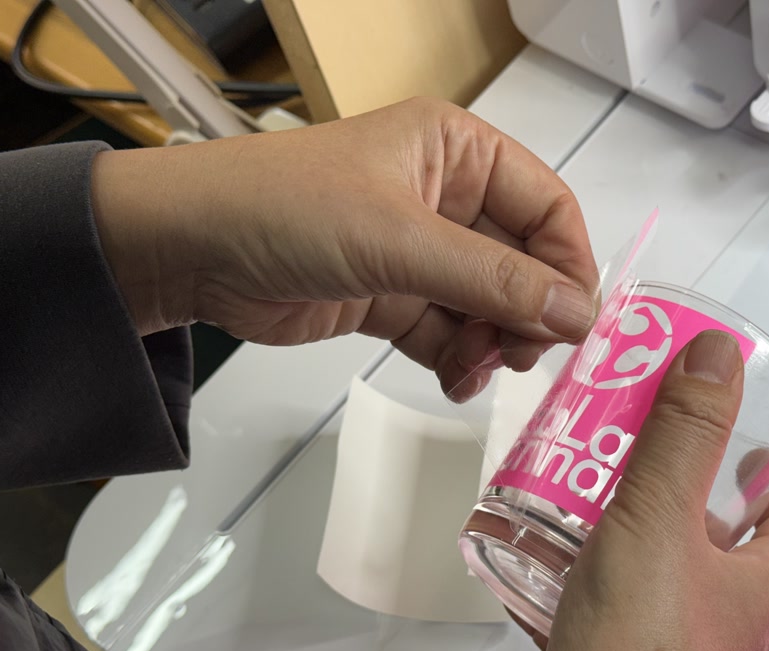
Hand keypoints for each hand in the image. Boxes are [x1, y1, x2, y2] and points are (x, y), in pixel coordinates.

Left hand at [89, 98, 599, 395]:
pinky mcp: (389, 298)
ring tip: (477, 369)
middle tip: (521, 356)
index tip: (576, 324)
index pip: (546, 206)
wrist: (189, 250)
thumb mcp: (400, 240)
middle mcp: (444, 196)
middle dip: (526, 313)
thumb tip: (579, 315)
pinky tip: (455, 380)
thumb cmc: (286, 211)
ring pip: (486, 305)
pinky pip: (447, 333)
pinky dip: (458, 360)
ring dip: (492, 344)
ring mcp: (416, 251)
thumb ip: (493, 281)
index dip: (568, 264)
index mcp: (456, 151)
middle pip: (522, 262)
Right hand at [504, 330, 768, 650]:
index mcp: (761, 588)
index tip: (740, 447)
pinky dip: (587, 572)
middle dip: (685, 496)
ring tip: (587, 486)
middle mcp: (728, 622)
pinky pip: (613, 605)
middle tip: (644, 452)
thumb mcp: (663, 514)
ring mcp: (673, 647)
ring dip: (629, 531)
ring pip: (661, 574)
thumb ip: (686, 433)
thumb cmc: (639, 630)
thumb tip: (720, 353)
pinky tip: (546, 544)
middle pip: (723, 546)